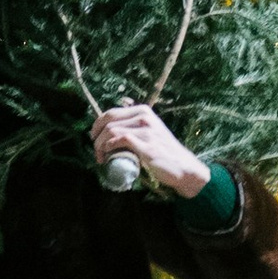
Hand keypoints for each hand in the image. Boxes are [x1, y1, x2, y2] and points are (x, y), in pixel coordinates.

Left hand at [89, 102, 211, 201]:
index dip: (97, 125)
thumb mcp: (149, 131)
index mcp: (143, 111)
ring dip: (100, 145)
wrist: (183, 167)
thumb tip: (108, 129)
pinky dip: (109, 148)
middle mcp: (144, 117)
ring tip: (101, 157)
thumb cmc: (163, 151)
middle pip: (108, 120)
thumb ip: (133, 126)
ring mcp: (146, 130)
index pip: (111, 112)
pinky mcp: (147, 145)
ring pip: (111, 131)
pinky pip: (120, 140)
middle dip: (96, 135)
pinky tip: (107, 157)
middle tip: (96, 149)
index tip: (94, 137)